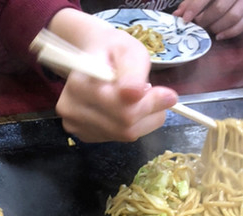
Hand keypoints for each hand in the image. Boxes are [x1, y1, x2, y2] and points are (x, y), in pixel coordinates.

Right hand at [47, 10, 177, 142]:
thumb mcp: (128, 50)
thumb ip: (134, 72)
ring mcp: (75, 125)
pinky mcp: (83, 135)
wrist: (90, 57)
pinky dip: (131, 126)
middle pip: (123, 126)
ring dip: (142, 121)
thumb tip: (138, 93)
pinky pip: (116, 138)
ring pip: (123, 135)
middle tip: (158, 97)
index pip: (122, 108)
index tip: (170, 95)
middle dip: (149, 113)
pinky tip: (128, 110)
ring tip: (141, 101)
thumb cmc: (111, 50)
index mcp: (80, 84)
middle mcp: (72, 109)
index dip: (149, 104)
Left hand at [174, 0, 242, 39]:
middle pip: (220, 8)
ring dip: (217, 27)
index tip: (186, 18)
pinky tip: (219, 35)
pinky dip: (230, 32)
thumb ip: (190, 2)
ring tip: (209, 29)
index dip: (195, 6)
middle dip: (206, 20)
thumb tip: (177, 15)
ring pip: (232, 17)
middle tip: (198, 25)